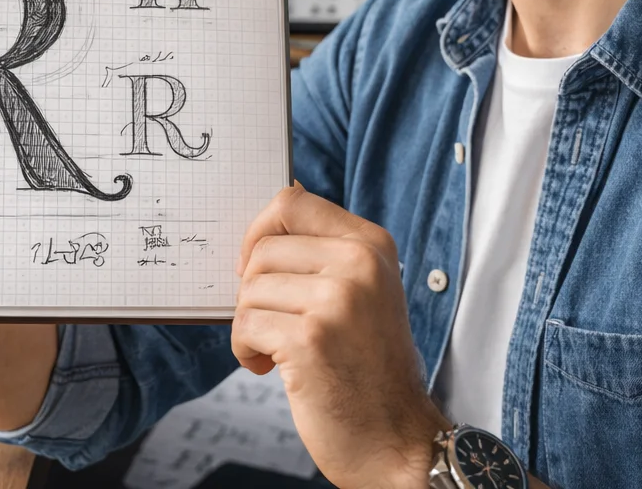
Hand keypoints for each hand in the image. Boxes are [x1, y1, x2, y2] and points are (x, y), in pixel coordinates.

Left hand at [233, 183, 447, 488]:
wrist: (396, 438)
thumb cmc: (368, 368)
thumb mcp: (363, 293)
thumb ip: (322, 254)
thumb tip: (262, 227)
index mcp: (371, 245)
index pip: (291, 202)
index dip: (259, 231)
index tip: (254, 265)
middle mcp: (359, 265)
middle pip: (262, 251)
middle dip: (253, 292)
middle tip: (275, 324)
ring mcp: (337, 300)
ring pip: (249, 290)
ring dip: (250, 326)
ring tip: (279, 351)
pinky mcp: (310, 339)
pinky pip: (245, 326)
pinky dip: (246, 350)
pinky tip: (270, 367)